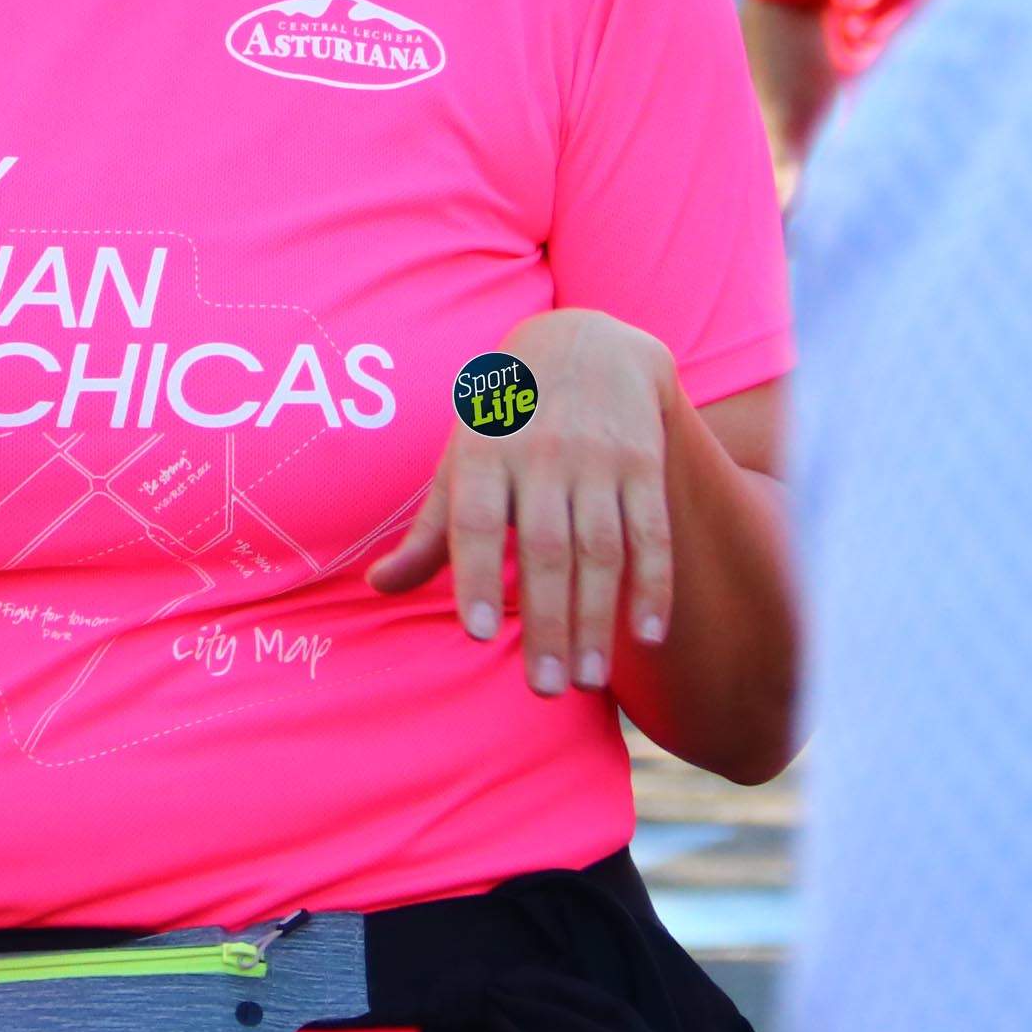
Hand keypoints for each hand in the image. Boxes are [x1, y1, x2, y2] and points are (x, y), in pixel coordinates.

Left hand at [367, 310, 676, 697]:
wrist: (585, 342)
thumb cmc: (505, 420)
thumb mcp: (461, 461)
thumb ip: (431, 531)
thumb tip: (378, 586)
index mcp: (483, 451)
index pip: (475, 519)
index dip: (473, 574)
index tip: (476, 634)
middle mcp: (540, 452)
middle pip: (544, 547)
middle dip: (546, 622)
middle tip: (545, 689)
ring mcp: (597, 457)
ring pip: (600, 548)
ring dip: (598, 618)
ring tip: (590, 681)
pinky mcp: (643, 462)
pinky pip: (651, 531)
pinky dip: (653, 584)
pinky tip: (647, 636)